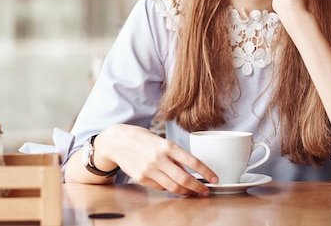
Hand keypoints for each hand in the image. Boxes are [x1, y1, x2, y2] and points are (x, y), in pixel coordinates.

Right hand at [96, 124, 217, 195]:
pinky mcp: (141, 178)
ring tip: (192, 193)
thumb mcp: (160, 140)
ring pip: (173, 187)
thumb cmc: (140, 138)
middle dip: (198, 188)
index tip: (214, 179)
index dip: (206, 172)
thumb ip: (174, 154)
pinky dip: (168, 188)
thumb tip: (190, 169)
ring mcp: (149, 169)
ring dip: (185, 192)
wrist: (116, 141)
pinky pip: (160, 188)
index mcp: (167, 145)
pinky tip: (172, 186)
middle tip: (205, 192)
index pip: (193, 161)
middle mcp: (159, 158)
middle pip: (184, 179)